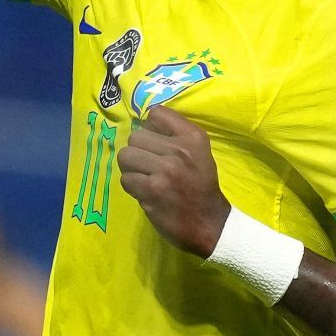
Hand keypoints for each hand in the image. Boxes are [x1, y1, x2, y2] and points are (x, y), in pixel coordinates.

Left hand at [116, 107, 229, 256]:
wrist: (210, 223)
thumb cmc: (201, 185)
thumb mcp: (198, 152)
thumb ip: (174, 135)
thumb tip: (141, 124)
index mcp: (193, 136)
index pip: (156, 113)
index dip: (150, 128)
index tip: (156, 142)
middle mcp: (179, 150)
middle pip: (135, 136)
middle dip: (139, 152)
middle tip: (149, 166)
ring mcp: (165, 170)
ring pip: (125, 156)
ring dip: (131, 169)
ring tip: (145, 178)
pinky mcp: (152, 190)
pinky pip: (126, 179)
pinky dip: (133, 187)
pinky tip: (146, 192)